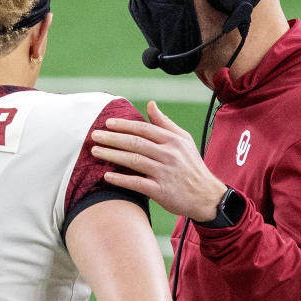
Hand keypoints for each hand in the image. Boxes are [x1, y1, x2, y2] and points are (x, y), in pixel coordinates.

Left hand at [91, 100, 225, 221]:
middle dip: (113, 138)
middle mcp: (169, 155)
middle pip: (136, 143)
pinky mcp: (161, 191)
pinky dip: (121, 179)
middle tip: (94, 136)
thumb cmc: (191, 166)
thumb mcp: (184, 141)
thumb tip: (150, 104)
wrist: (206, 196)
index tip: (107, 123)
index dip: (125, 125)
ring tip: (95, 152)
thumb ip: (165, 123)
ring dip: (112, 156)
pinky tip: (107, 176)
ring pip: (134, 161)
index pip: (144, 129)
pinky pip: (137, 183)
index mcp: (173, 141)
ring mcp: (165, 173)